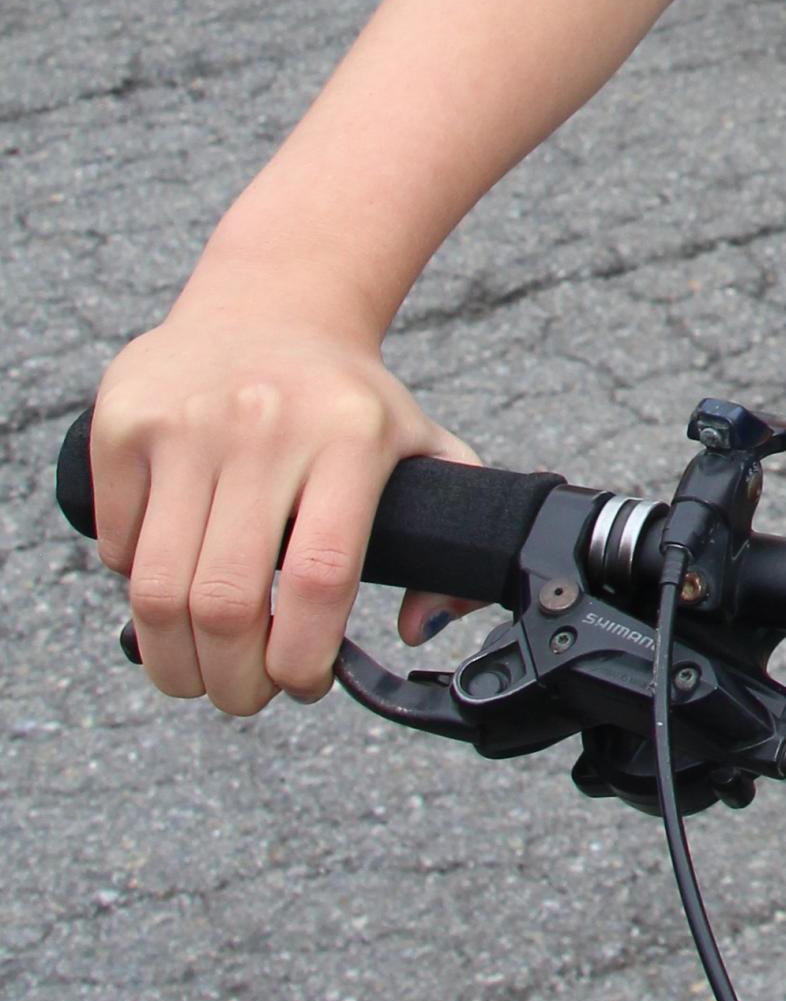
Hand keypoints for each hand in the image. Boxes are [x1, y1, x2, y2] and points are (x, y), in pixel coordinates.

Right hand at [87, 295, 480, 719]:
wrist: (272, 304)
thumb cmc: (347, 399)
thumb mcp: (422, 446)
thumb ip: (452, 540)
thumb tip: (423, 622)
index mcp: (351, 437)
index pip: (321, 578)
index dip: (303, 658)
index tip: (302, 685)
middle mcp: (266, 425)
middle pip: (229, 602)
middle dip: (232, 682)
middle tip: (243, 696)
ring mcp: (188, 422)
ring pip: (160, 589)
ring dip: (174, 660)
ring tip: (196, 674)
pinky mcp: (125, 423)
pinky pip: (118, 547)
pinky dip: (137, 590)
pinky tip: (169, 589)